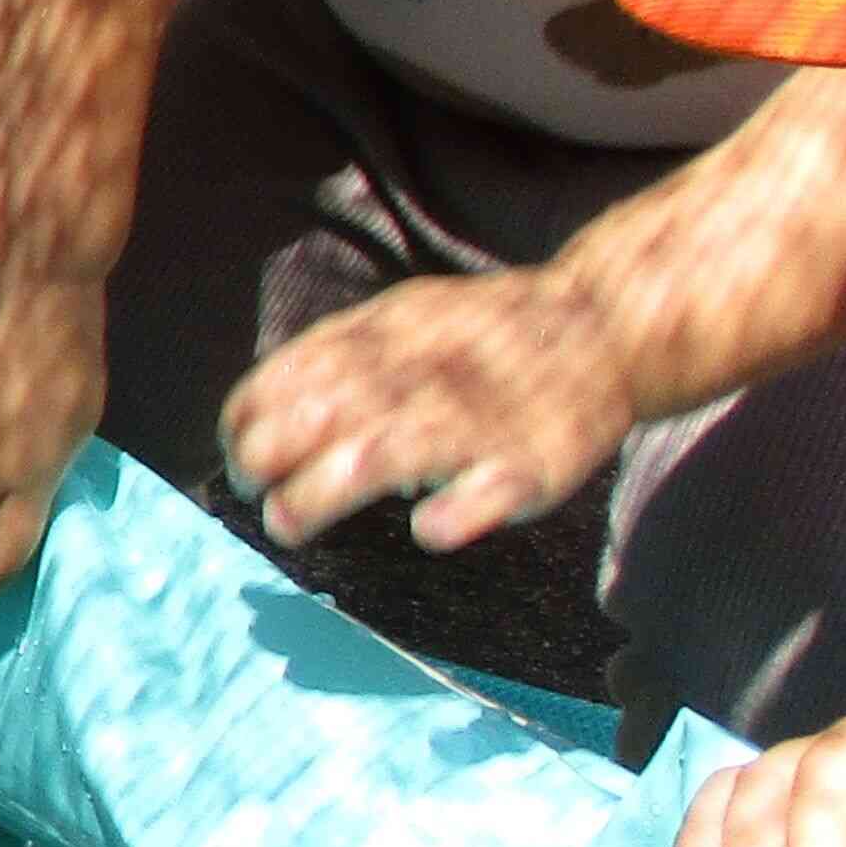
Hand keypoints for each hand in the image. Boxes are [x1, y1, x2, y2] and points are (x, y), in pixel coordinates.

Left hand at [215, 270, 630, 555]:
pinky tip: (427, 528)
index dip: (243, 427)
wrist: (605, 323)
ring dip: (317, 495)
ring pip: (373, 459)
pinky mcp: (529, 465)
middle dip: (264, 466)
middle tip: (263, 500)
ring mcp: (472, 422)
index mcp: (378, 340)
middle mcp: (414, 377)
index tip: (240, 460)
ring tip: (291, 523)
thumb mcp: (398, 319)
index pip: (282, 382)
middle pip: (312, 422)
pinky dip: (448, 517)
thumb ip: (333, 356)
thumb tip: (258, 411)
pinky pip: (482, 496)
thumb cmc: (483, 335)